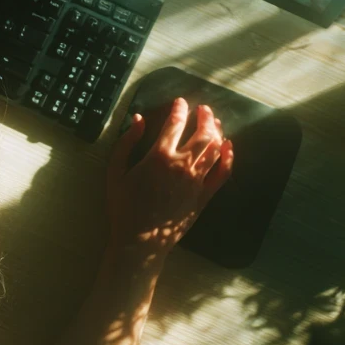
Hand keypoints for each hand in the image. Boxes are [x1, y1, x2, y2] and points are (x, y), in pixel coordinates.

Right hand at [106, 98, 233, 262]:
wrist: (139, 241)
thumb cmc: (124, 207)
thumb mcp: (115, 172)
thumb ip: (126, 143)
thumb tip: (138, 120)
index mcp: (159, 157)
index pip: (174, 124)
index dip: (178, 109)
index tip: (179, 102)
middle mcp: (182, 166)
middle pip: (202, 133)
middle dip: (204, 116)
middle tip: (202, 109)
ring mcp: (196, 181)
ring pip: (215, 149)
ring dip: (217, 132)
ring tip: (214, 123)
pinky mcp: (204, 196)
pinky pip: (223, 174)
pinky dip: (228, 158)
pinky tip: (229, 147)